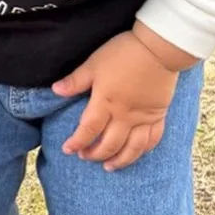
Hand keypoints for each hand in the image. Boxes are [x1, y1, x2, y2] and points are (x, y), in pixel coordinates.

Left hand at [51, 26, 192, 170]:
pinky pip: (153, 139)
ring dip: (120, 160)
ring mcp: (144, 117)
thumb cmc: (124, 52)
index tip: (68, 149)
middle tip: (85, 157)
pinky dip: (143, 151)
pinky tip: (136, 154)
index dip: (77, 142)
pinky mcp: (159, 115)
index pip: (88, 129)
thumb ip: (75, 80)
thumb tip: (55, 91)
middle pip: (109, 144)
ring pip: (132, 148)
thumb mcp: (94, 63)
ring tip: (109, 167)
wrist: (159, 48)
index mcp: (106, 102)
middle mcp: (125, 115)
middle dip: (95, 154)